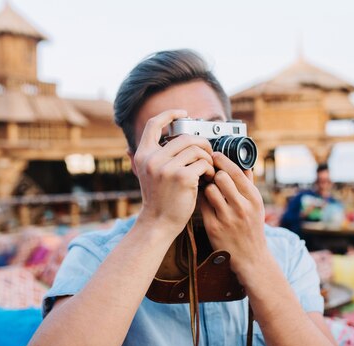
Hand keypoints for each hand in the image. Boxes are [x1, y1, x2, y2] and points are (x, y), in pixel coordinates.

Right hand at [134, 109, 214, 236]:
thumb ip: (155, 155)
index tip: (183, 113)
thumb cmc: (159, 199)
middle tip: (207, 153)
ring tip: (208, 169)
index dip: (169, 114)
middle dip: (201, 143)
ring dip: (207, 158)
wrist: (158, 223)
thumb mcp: (148, 174)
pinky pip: (203, 163)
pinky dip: (210, 170)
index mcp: (143, 155)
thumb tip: (163, 134)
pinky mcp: (182, 177)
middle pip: (184, 137)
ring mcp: (166, 168)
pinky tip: (208, 178)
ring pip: (196, 149)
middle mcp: (152, 159)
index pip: (153, 124)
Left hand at [200, 152, 267, 283]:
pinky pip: (202, 204)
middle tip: (210, 173)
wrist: (250, 257)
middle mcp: (241, 207)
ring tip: (207, 187)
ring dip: (206, 186)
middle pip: (221, 177)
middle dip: (214, 173)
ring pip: (209, 190)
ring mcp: (227, 218)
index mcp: (253, 198)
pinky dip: (201, 199)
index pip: (236, 171)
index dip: (222, 160)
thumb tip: (244, 164)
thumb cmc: (252, 227)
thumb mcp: (257, 205)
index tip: (215, 156)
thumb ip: (249, 184)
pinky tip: (203, 200)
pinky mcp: (213, 227)